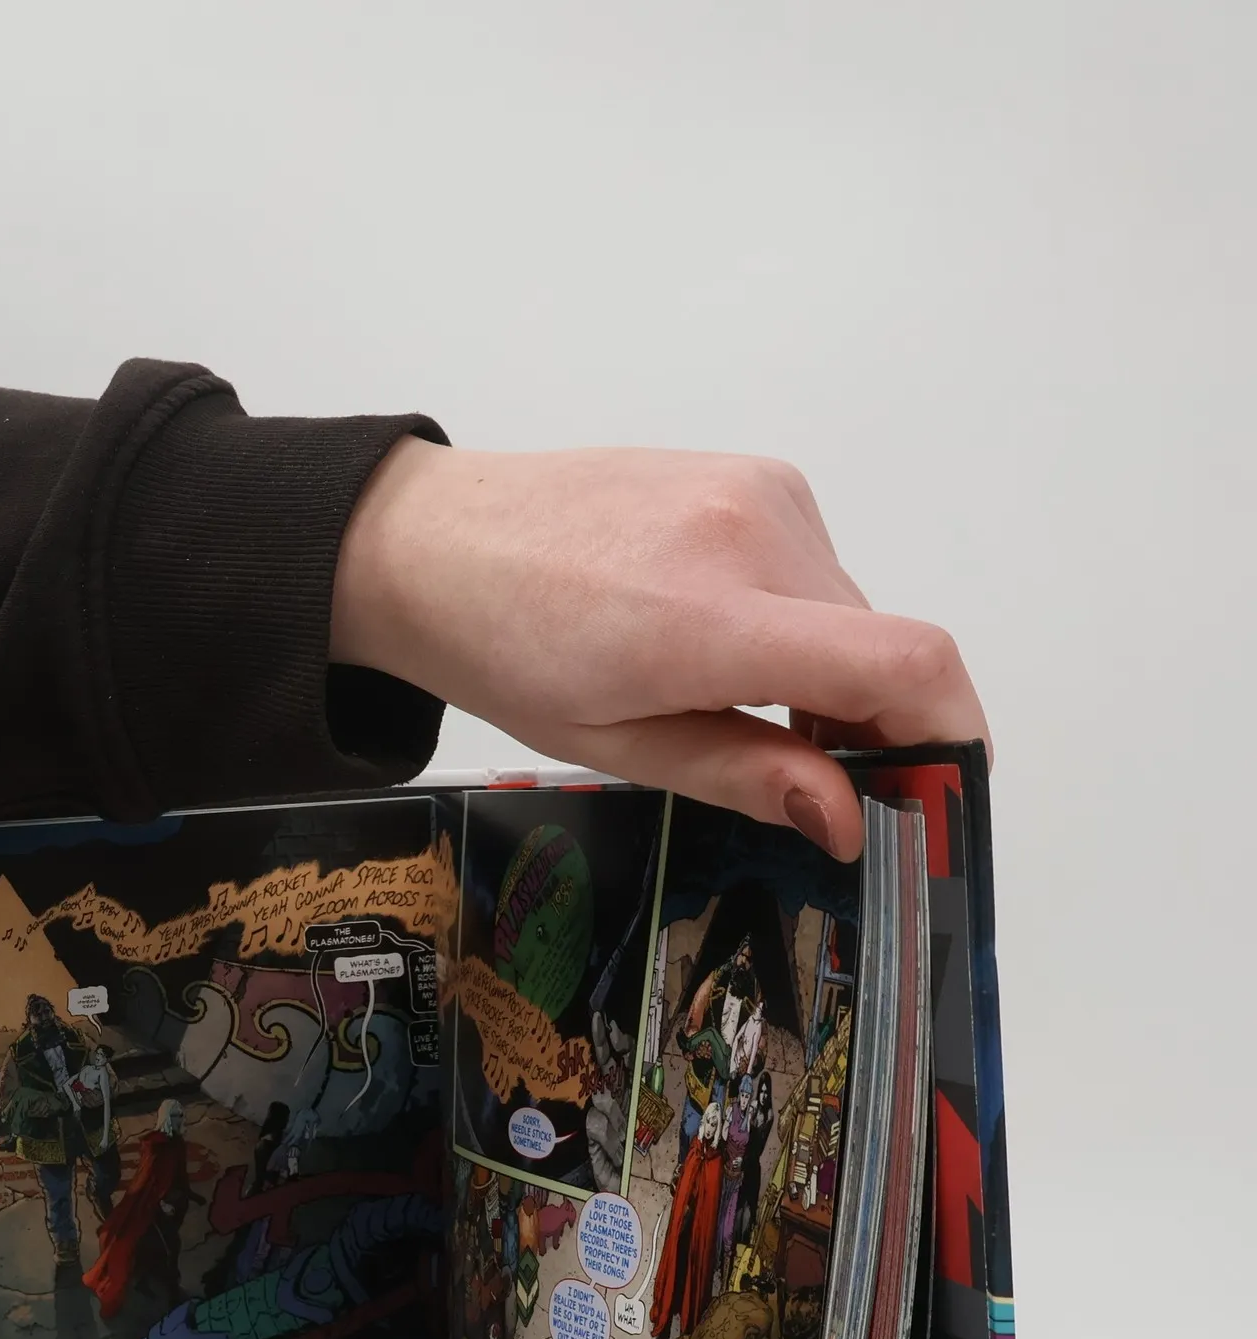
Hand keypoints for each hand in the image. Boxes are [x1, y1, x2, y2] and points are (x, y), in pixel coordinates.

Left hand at [331, 440, 989, 859]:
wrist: (436, 545)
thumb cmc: (502, 649)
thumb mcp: (618, 743)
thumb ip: (745, 777)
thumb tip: (847, 819)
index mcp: (710, 619)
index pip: (904, 664)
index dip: (950, 737)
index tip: (938, 791)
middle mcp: (753, 535)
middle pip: (885, 648)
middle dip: (872, 724)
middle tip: (812, 782)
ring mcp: (758, 490)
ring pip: (852, 610)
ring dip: (829, 671)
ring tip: (736, 705)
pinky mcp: (752, 473)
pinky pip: (816, 566)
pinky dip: (798, 618)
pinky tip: (722, 642)